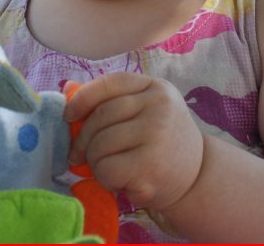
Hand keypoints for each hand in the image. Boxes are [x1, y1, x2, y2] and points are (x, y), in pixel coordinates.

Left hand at [64, 73, 203, 210]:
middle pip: (101, 116)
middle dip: (84, 139)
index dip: (83, 98)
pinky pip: (107, 168)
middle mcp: (159, 106)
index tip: (69, 115)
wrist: (197, 176)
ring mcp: (156, 134)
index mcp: (155, 87)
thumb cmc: (162, 141)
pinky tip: (119, 181)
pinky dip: (104, 178)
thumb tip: (66, 89)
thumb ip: (110, 99)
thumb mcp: (145, 111)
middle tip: (82, 155)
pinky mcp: (150, 165)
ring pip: (100, 144)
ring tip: (109, 168)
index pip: (110, 83)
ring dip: (94, 162)